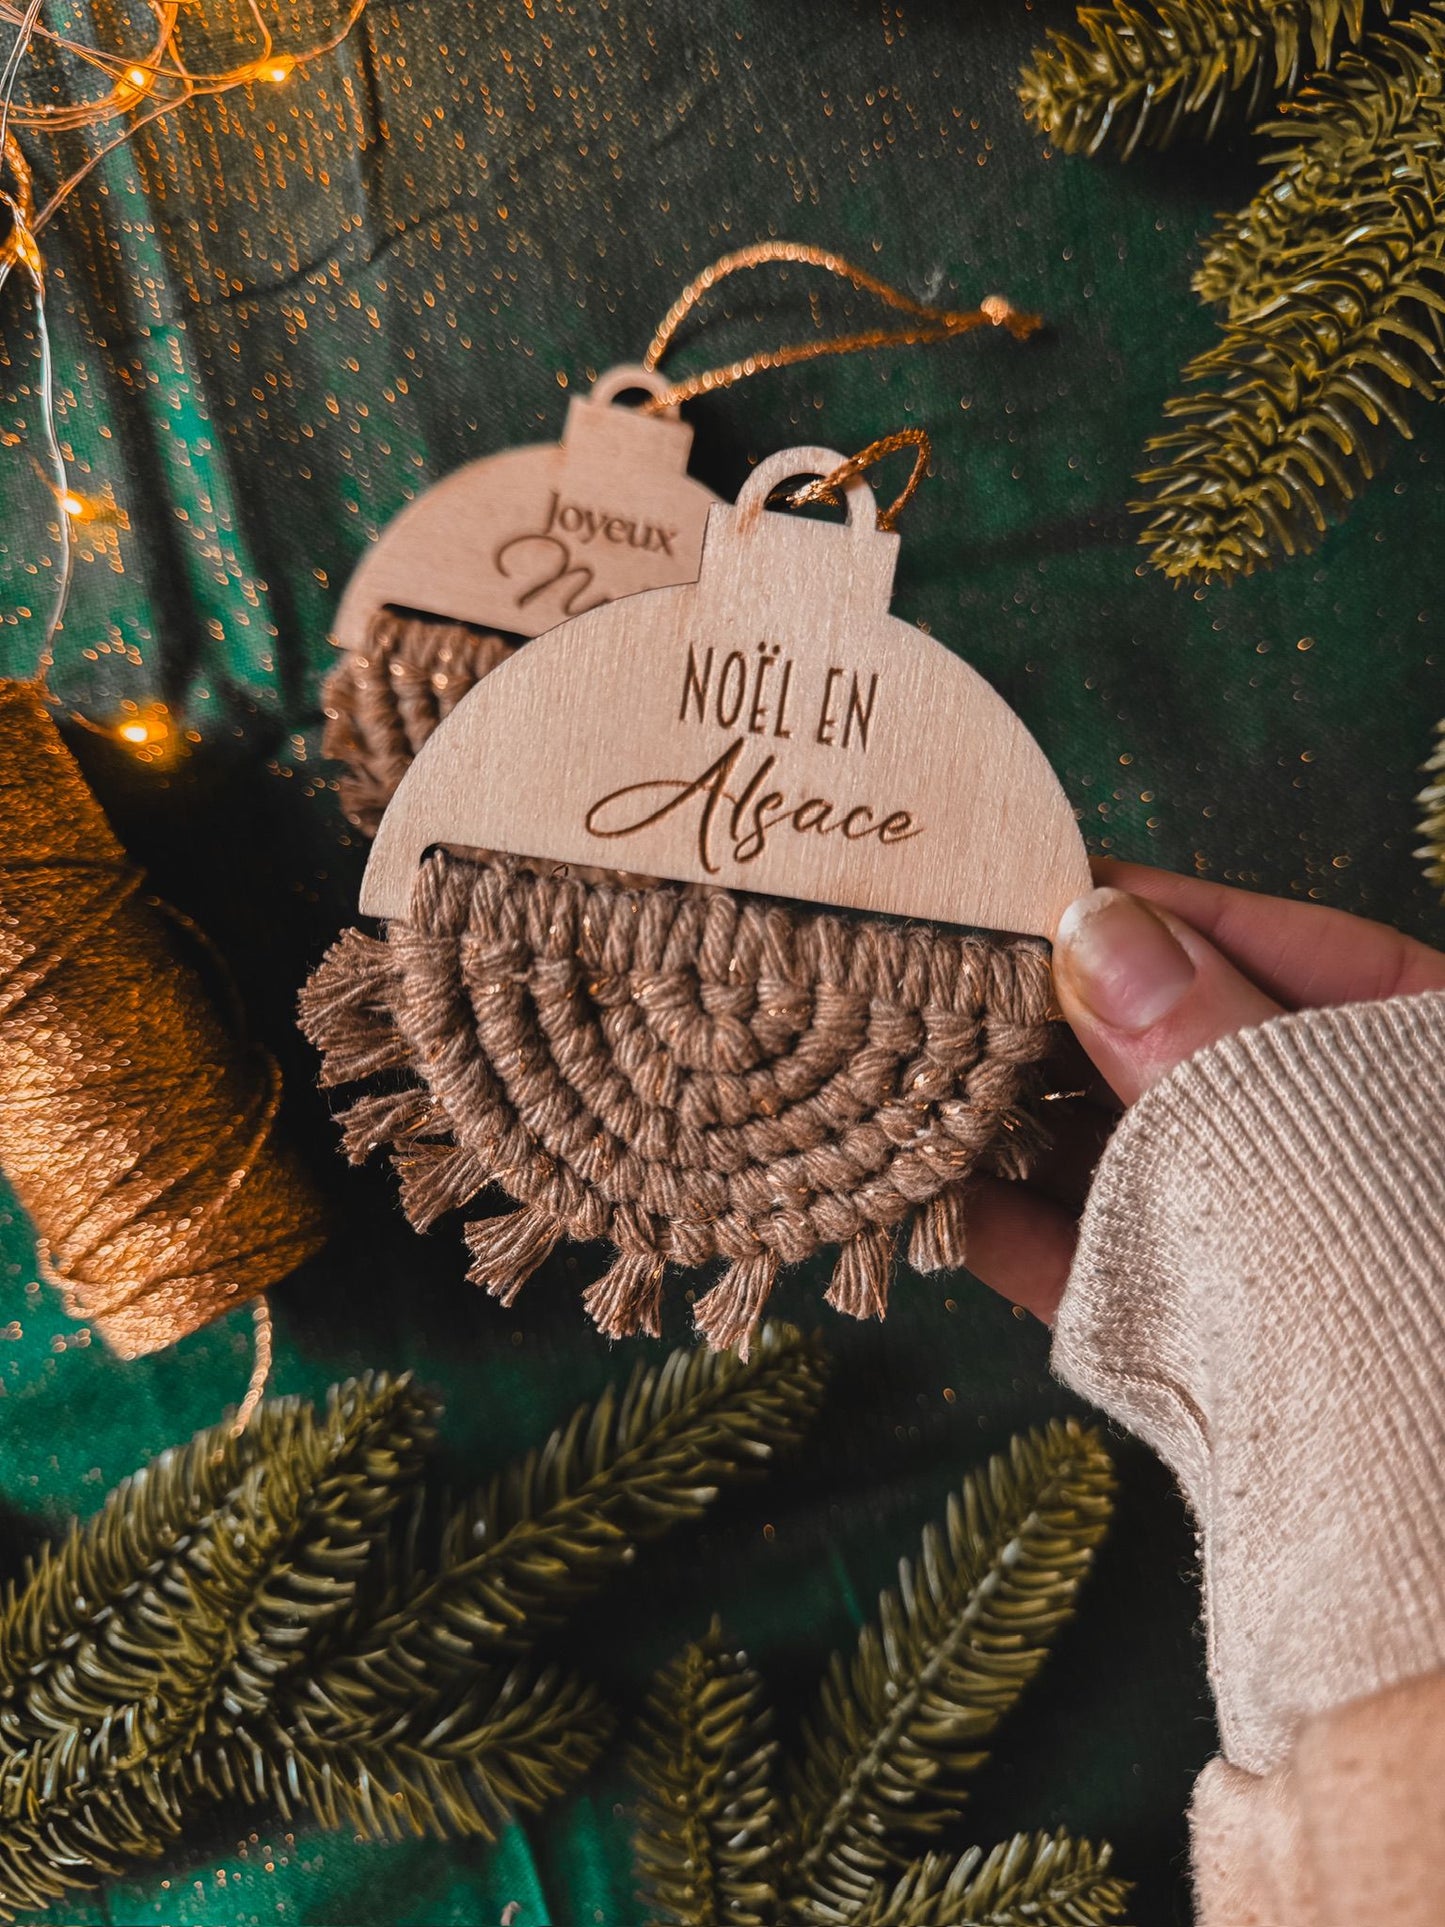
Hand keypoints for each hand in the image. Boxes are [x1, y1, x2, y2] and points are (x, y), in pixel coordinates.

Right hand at [966, 861, 1444, 1321]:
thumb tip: (1094, 930)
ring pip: (1131, 1159)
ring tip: (919, 1077)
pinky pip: (1107, 1269)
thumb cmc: (1420, 1307)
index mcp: (1417, 1068)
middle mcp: (1340, 1146)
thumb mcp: (1322, 1137)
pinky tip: (939, 1199)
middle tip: (950, 975)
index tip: (1047, 885)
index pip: (1285, 952)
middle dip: (1064, 1022)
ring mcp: (1266, 1247)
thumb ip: (1211, 1043)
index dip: (1160, 913)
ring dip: (1021, 1127)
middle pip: (1183, 1053)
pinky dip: (1021, 1238)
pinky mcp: (1203, 1347)